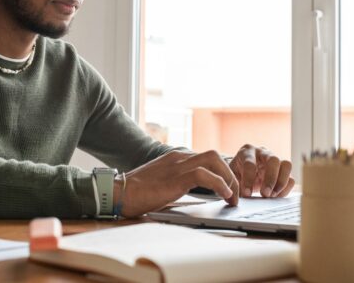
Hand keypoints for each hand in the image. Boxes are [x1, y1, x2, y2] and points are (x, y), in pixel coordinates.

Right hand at [116, 150, 238, 217]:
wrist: (119, 193)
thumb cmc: (137, 193)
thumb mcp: (162, 183)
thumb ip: (178, 183)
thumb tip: (197, 194)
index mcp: (175, 158)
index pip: (206, 158)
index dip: (221, 172)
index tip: (229, 188)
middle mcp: (178, 157)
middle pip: (214, 155)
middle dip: (229, 173)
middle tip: (234, 193)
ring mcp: (177, 165)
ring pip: (213, 160)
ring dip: (228, 178)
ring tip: (232, 197)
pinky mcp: (175, 178)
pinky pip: (204, 175)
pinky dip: (219, 184)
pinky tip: (224, 195)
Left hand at [228, 144, 294, 197]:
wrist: (244, 171)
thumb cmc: (237, 173)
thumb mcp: (232, 176)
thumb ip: (234, 184)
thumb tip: (236, 199)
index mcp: (247, 152)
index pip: (250, 163)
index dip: (249, 179)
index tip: (247, 193)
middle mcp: (264, 152)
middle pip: (273, 160)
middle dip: (270, 179)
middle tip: (265, 194)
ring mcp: (276, 159)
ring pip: (287, 165)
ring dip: (281, 183)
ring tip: (272, 196)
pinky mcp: (284, 170)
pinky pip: (291, 178)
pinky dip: (285, 189)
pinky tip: (276, 197)